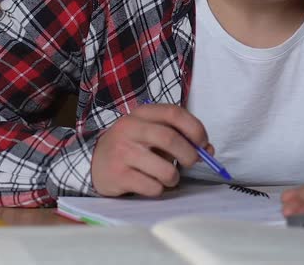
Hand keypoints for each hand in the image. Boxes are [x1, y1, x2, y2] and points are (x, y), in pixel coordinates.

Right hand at [91, 103, 212, 196]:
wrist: (94, 162)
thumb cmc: (133, 147)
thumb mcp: (152, 134)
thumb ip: (180, 138)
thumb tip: (209, 150)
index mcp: (142, 114)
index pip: (174, 113)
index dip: (195, 128)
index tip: (203, 143)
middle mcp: (130, 129)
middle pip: (170, 139)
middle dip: (189, 155)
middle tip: (192, 163)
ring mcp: (122, 152)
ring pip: (164, 169)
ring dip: (174, 177)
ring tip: (169, 177)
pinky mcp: (118, 175)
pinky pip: (152, 187)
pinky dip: (159, 189)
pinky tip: (151, 184)